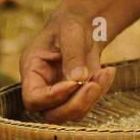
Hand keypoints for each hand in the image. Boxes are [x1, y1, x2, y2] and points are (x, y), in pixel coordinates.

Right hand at [19, 7, 116, 121]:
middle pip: (51, 115)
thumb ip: (72, 54)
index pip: (33, 98)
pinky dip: (100, 92)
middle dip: (76, 104)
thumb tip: (79, 79)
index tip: (74, 83)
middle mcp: (42, 87)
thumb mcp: (70, 32)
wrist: (82, 26)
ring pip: (72, 114)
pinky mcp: (76, 96)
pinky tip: (107, 72)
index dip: (52, 97)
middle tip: (94, 85)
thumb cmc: (69, 24)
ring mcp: (59, 95)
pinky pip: (87, 106)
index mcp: (32, 70)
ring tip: (105, 72)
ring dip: (91, 98)